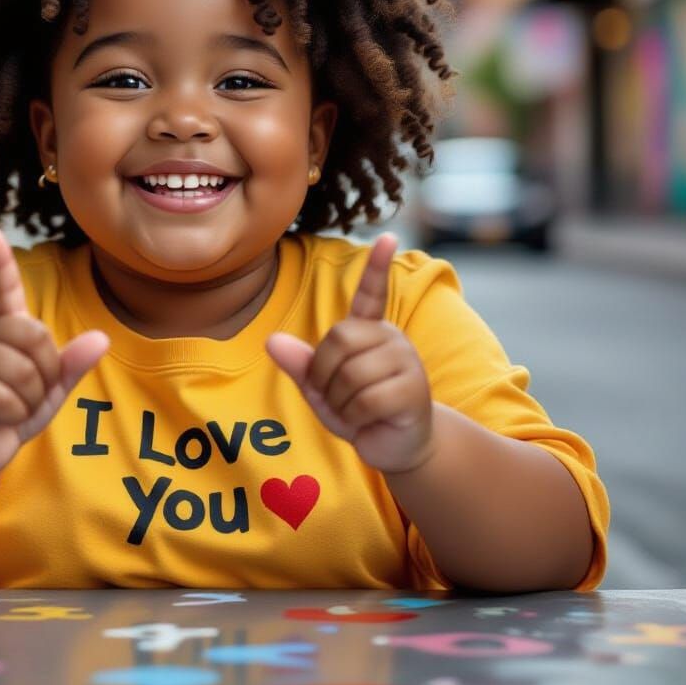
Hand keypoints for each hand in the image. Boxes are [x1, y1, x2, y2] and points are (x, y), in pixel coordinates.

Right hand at [0, 227, 109, 479]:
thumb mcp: (51, 389)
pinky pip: (6, 398)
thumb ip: (73, 364)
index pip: (5, 289)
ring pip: (23, 371)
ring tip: (11, 407)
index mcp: (6, 329)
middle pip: (36, 336)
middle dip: (46, 373)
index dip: (1, 263)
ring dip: (29, 400)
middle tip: (29, 393)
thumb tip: (101, 339)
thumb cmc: (12, 411)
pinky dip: (13, 416)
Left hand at [266, 233, 433, 473]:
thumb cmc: (357, 410)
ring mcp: (407, 362)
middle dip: (324, 375)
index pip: (373, 293)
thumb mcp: (320, 388)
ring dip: (340, 402)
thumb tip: (272, 341)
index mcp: (369, 331)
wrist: (395, 447)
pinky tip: (368, 421)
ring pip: (351, 373)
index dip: (378, 267)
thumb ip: (300, 365)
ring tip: (355, 411)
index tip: (389, 237)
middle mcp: (390, 338)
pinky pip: (366, 400)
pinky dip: (355, 417)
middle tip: (335, 396)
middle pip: (339, 339)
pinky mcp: (414, 390)